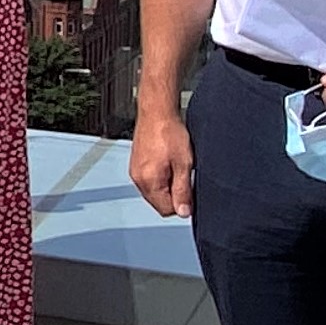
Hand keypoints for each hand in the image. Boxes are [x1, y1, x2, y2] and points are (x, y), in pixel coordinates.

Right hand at [129, 103, 194, 218]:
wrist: (156, 112)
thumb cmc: (169, 132)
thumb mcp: (184, 164)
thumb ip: (183, 190)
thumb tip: (183, 212)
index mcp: (149, 181)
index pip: (166, 210)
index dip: (182, 204)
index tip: (190, 190)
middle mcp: (138, 179)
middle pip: (159, 202)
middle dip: (174, 195)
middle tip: (184, 175)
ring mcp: (135, 172)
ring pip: (154, 192)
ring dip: (167, 186)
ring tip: (176, 166)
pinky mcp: (136, 165)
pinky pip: (149, 181)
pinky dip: (160, 178)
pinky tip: (167, 163)